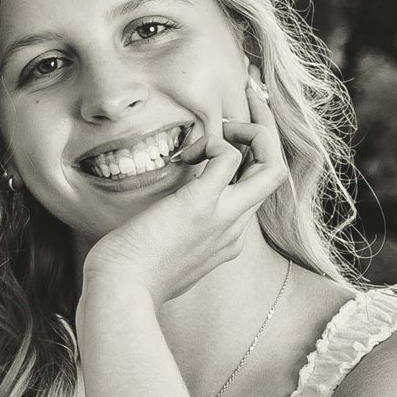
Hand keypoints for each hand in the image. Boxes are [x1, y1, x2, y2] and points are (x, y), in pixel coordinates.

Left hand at [81, 69, 289, 307]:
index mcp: (228, 240)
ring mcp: (224, 217)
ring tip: (221, 127)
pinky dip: (213, 142)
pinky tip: (183, 153)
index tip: (227, 137)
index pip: (253, 193)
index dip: (246, 161)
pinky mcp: (202, 204)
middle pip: (275, 174)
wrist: (121, 294)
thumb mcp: (163, 256)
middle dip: (266, 134)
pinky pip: (228, 157)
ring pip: (272, 166)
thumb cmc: (130, 278)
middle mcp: (235, 228)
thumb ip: (174, 235)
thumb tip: (159, 218)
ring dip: (253, 133)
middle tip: (247, 102)